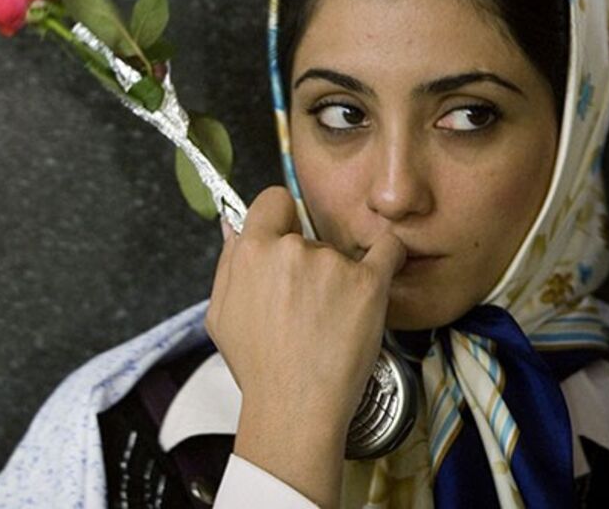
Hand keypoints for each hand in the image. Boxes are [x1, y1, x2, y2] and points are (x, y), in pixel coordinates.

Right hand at [205, 186, 405, 506]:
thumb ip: (228, 263)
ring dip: (337, 277)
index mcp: (251, 251)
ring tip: (330, 322)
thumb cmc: (256, 366)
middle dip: (305, 261)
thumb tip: (234, 226)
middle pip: (306, 235)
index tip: (286, 238)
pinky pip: (388, 251)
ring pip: (339, 254)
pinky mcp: (369, 283)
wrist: (294, 407)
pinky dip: (388, 256)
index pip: (273, 201)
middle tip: (304, 304)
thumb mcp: (219, 314)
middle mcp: (292, 249)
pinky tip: (384, 267)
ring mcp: (332, 264)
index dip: (279, 219)